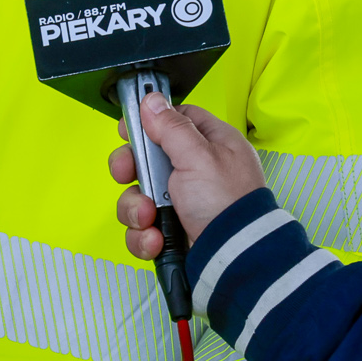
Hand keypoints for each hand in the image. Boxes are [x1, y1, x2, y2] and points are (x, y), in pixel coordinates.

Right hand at [109, 92, 264, 260]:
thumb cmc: (228, 205)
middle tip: (129, 174)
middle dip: (131, 170)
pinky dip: (143, 235)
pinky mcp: (170, 230)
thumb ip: (171, 127)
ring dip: (136, 208)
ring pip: (137, 195)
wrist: (234, 260)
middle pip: (145, 158)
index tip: (127, 129)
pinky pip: (140, 227)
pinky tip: (156, 239)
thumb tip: (152, 100)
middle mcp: (194, 171)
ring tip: (151, 219)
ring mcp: (180, 202)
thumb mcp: (199, 156)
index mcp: (209, 145)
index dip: (147, 123)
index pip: (172, 121)